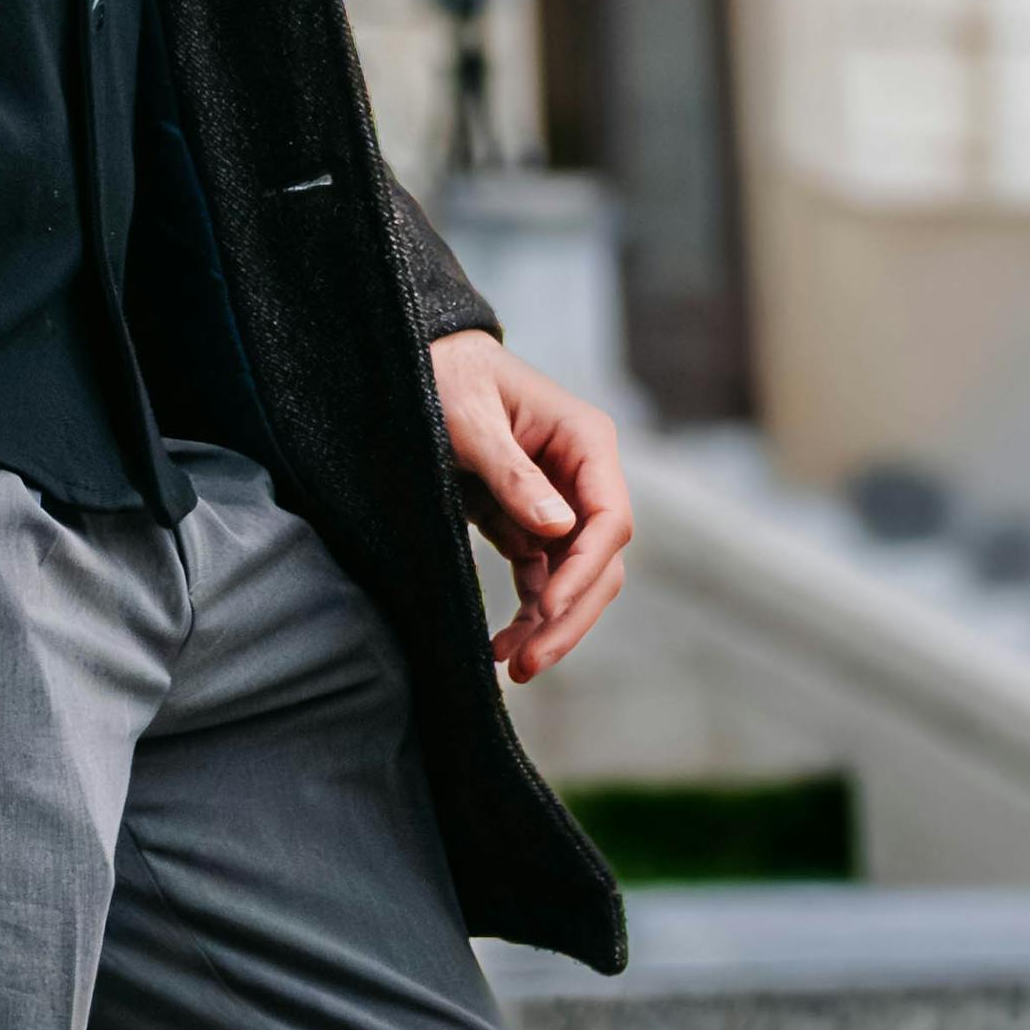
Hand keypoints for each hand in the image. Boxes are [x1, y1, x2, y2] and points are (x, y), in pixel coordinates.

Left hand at [432, 334, 635, 684]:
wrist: (420, 363)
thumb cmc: (446, 376)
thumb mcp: (469, 419)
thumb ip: (512, 472)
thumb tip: (557, 529)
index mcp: (587, 441)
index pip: (610, 519)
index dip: (586, 571)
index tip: (550, 610)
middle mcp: (585, 475)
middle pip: (600, 562)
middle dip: (570, 617)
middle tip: (528, 665)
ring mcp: (561, 503)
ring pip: (575, 581)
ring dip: (549, 626)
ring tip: (509, 667)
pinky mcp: (530, 523)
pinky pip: (542, 579)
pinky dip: (527, 615)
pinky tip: (502, 648)